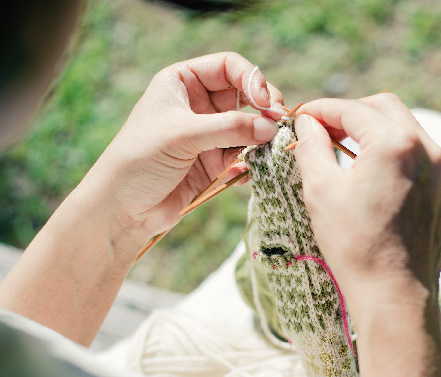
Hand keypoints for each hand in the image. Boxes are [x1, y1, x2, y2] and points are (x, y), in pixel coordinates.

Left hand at [82, 52, 283, 236]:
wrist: (123, 208)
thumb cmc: (140, 159)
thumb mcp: (183, 135)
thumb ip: (229, 128)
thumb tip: (271, 127)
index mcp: (182, 82)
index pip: (228, 66)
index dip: (252, 79)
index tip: (266, 103)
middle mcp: (198, 104)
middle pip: (244, 95)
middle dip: (264, 108)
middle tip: (278, 123)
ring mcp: (208, 134)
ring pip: (248, 127)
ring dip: (261, 137)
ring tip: (270, 149)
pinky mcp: (214, 162)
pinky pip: (244, 155)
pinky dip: (252, 161)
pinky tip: (250, 170)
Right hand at [292, 94, 440, 376]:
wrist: (395, 295)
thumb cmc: (354, 245)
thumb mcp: (320, 190)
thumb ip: (311, 145)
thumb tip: (306, 123)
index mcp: (395, 143)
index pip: (352, 109)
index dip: (321, 109)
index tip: (301, 117)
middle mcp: (428, 150)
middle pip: (385, 108)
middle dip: (352, 113)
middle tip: (324, 130)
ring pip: (408, 131)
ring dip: (377, 132)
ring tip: (349, 152)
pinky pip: (423, 160)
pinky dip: (399, 158)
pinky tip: (379, 178)